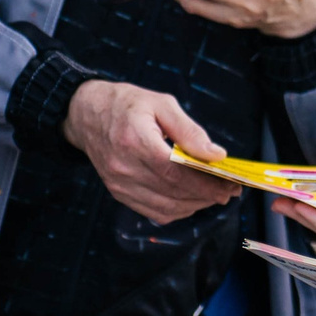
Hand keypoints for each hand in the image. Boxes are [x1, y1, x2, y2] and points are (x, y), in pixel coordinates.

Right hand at [62, 80, 235, 223]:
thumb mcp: (161, 104)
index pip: (175, 172)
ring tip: (214, 196)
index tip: (230, 185)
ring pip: (165, 207)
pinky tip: (191, 200)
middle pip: (173, 192)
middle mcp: (124, 167)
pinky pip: (153, 211)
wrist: (85, 114)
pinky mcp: (118, 193)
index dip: (206, 183)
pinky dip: (177, 210)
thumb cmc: (127, 105)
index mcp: (135, 140)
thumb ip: (189, 131)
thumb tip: (216, 155)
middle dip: (207, 195)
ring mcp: (119, 184)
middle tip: (229, 191)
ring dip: (195, 205)